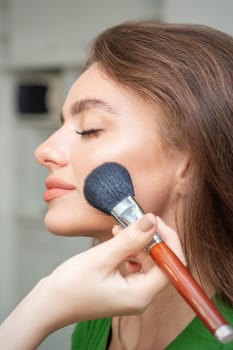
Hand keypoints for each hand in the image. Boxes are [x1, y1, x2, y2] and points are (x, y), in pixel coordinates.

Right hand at [43, 214, 184, 326]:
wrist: (48, 303)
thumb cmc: (70, 286)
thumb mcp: (102, 257)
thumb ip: (130, 239)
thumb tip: (152, 220)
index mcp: (141, 295)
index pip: (171, 265)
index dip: (168, 240)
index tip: (156, 221)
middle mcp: (140, 296)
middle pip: (161, 262)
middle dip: (151, 238)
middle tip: (137, 219)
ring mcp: (132, 292)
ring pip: (148, 260)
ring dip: (138, 242)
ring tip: (121, 229)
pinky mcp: (123, 286)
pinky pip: (135, 264)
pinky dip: (129, 249)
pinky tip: (117, 239)